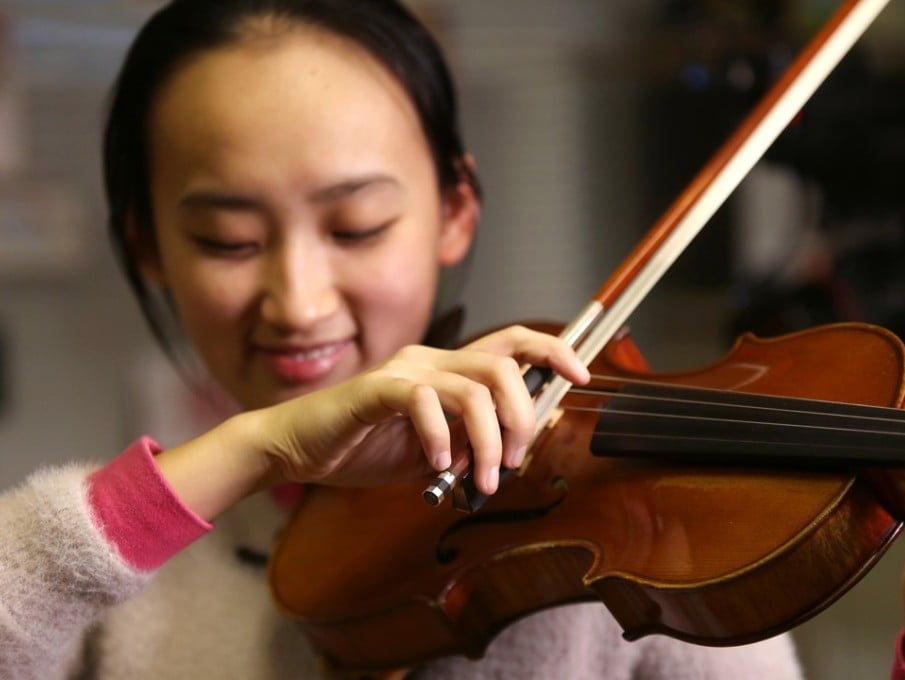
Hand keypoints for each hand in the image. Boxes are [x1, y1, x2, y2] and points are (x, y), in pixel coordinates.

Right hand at [258, 324, 589, 493]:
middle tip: (514, 460)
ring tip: (480, 478)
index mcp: (447, 368)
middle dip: (522, 415)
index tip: (581, 373)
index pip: (511, 343)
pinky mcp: (375, 391)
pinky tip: (436, 464)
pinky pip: (421, 402)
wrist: (297, 447)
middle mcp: (430, 360)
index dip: (551, 350)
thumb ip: (469, 444)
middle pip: (502, 365)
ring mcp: (403, 372)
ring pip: (472, 388)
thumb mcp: (432, 449)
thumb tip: (514, 452)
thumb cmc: (361, 446)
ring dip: (488, 440)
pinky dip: (439, 436)